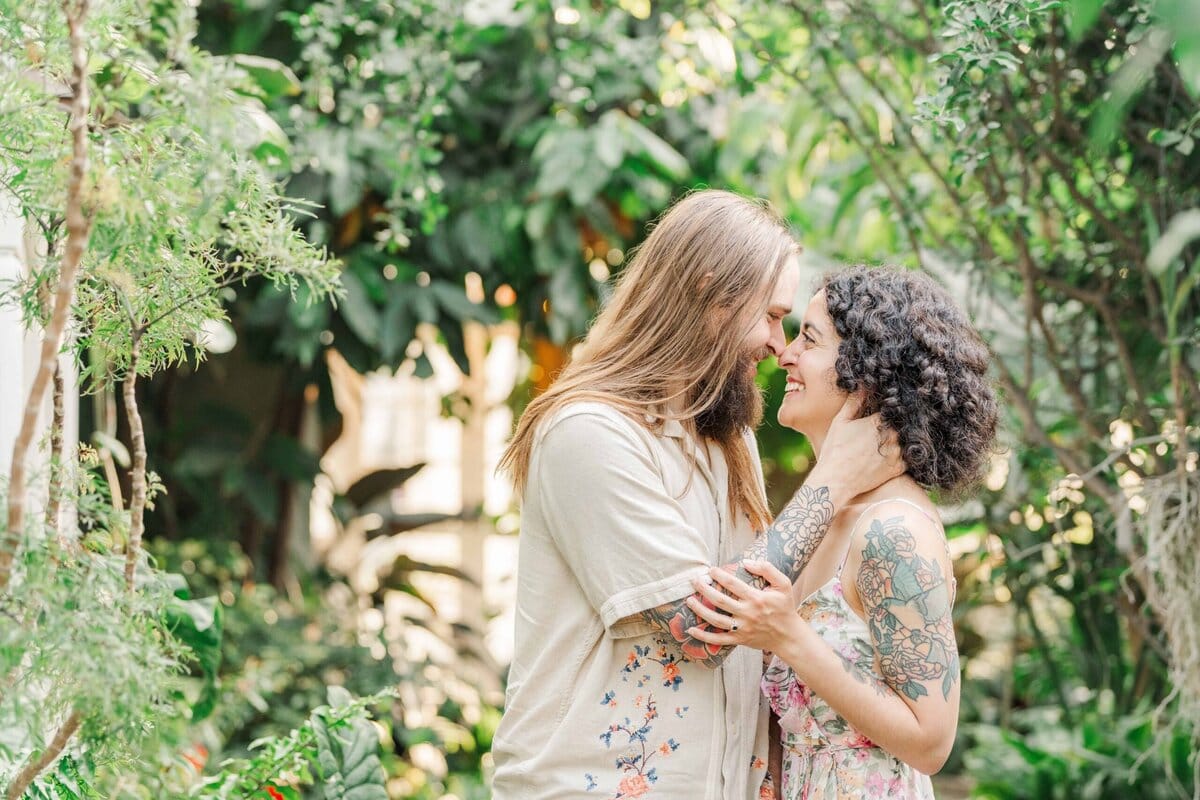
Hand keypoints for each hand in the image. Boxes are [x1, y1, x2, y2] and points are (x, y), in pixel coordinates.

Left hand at [685, 561, 803, 651]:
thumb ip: (768, 569)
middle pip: (721, 601)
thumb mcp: (784, 584)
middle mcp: (748, 614)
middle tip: (695, 581)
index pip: (734, 585)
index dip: (720, 576)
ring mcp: (742, 628)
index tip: (711, 570)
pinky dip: (704, 636)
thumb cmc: (785, 608)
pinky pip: (718, 640)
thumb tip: (747, 562)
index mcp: (757, 599)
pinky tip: (691, 630)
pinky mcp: (739, 640)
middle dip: (705, 590)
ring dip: (700, 610)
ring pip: (716, 619)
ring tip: (689, 600)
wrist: (789, 636)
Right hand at [810, 397, 903, 502]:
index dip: (892, 407)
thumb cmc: (835, 449)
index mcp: (878, 421)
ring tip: (897, 436)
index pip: (893, 407)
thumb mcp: (840, 422)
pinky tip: (899, 451)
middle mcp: (892, 435)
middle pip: (903, 422)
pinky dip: (907, 453)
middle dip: (900, 421)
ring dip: (906, 436)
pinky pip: (910, 456)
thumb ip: (853, 402)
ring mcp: (897, 452)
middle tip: (896, 421)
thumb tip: (862, 385)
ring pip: (909, 438)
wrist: (837, 480)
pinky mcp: (899, 468)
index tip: (891, 407)